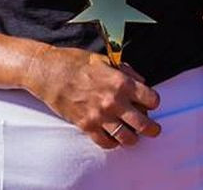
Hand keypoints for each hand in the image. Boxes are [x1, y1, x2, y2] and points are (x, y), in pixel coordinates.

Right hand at [23, 45, 161, 148]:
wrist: (48, 72)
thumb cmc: (75, 63)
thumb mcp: (106, 59)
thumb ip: (126, 72)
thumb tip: (141, 82)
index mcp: (121, 82)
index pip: (151, 99)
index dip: (153, 101)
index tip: (151, 103)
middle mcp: (113, 101)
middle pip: (143, 123)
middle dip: (152, 128)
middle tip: (154, 129)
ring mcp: (99, 116)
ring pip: (126, 137)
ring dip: (134, 138)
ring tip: (135, 137)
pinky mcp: (86, 126)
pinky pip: (105, 142)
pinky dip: (112, 143)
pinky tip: (114, 139)